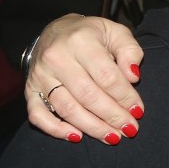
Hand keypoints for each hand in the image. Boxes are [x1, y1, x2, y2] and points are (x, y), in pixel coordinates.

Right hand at [25, 15, 144, 143]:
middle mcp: (56, 58)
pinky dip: (55, 129)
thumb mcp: (116, 32)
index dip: (125, 96)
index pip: (107, 76)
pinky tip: (77, 137)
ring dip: (92, 127)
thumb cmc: (92, 34)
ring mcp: (40, 76)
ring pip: (67, 108)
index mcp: (81, 41)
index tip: (138, 111)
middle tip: (129, 129)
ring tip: (112, 137)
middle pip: (88, 95)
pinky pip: (38, 115)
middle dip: (112, 116)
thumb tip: (133, 77)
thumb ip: (129, 51)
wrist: (56, 31)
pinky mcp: (30, 90)